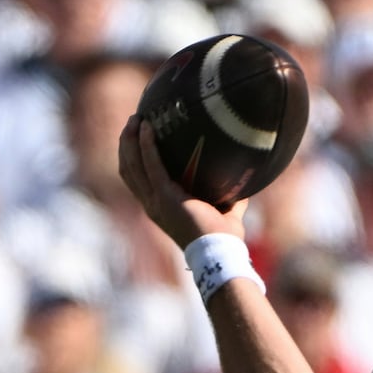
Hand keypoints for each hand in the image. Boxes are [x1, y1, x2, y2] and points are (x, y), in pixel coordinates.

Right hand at [117, 114, 247, 249]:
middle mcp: (151, 205)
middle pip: (128, 168)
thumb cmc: (224, 239)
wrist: (220, 253)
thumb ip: (231, 197)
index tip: (137, 137)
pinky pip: (151, 164)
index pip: (136, 180)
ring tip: (136, 119)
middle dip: (126, 143)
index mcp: (159, 209)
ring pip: (132, 165)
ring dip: (130, 140)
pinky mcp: (165, 197)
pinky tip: (150, 127)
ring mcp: (155, 201)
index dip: (132, 158)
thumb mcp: (226, 212)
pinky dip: (148, 145)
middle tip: (134, 121)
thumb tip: (246, 181)